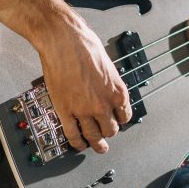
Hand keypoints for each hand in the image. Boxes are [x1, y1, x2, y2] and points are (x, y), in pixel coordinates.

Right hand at [35, 16, 132, 153]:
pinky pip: (72, 134)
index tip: (117, 122)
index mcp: (117, 91)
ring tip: (96, 147)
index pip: (125, 116)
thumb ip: (108, 82)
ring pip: (93, 136)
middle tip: (106, 135)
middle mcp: (103, 104)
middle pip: (110, 130)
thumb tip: (106, 88)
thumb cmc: (84, 44)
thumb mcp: (107, 64)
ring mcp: (84, 110)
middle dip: (109, 133)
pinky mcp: (65, 110)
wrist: (63, 40)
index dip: (120, 121)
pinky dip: (76, 142)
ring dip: (96, 144)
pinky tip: (78, 144)